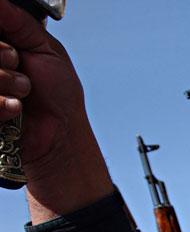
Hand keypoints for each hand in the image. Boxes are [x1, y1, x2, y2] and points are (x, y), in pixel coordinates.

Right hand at [0, 1, 112, 220]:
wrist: (60, 136)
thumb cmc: (58, 96)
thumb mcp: (47, 50)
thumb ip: (21, 23)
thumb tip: (1, 3)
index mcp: (2, 44)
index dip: (1, 40)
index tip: (14, 49)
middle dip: (4, 54)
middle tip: (20, 66)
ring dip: (7, 81)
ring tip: (23, 93)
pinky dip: (3, 104)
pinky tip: (15, 110)